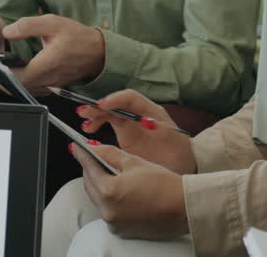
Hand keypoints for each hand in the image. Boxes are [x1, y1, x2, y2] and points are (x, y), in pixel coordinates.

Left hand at [2, 14, 104, 92]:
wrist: (98, 52)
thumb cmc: (78, 37)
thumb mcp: (53, 23)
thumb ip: (28, 26)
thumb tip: (7, 31)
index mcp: (47, 64)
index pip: (16, 78)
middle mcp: (47, 79)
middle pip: (15, 86)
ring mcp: (49, 86)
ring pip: (22, 89)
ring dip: (9, 81)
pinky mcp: (51, 87)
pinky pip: (31, 88)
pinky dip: (20, 83)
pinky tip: (14, 72)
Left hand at [71, 143, 189, 240]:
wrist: (183, 207)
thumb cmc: (164, 184)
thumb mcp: (135, 162)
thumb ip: (109, 154)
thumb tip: (92, 148)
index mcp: (110, 191)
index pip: (89, 167)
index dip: (82, 154)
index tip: (77, 147)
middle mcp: (108, 210)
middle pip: (89, 184)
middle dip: (91, 169)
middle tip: (95, 157)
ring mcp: (113, 222)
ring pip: (97, 198)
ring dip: (100, 184)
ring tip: (112, 173)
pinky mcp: (120, 230)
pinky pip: (107, 211)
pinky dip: (109, 200)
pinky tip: (121, 190)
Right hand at [77, 89, 196, 174]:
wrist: (181, 167)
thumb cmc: (179, 153)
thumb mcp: (172, 141)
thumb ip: (160, 130)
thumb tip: (146, 122)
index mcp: (152, 111)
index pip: (130, 98)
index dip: (115, 99)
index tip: (102, 105)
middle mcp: (140, 114)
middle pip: (117, 104)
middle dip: (100, 106)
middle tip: (85, 112)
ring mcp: (132, 123)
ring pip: (110, 112)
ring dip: (96, 114)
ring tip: (85, 122)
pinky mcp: (126, 133)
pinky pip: (109, 123)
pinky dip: (98, 124)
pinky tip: (89, 129)